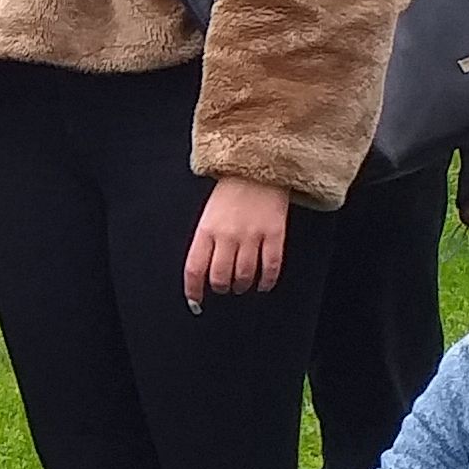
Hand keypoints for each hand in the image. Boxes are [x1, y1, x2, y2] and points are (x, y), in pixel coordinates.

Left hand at [185, 174, 292, 304]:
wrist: (259, 165)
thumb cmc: (231, 190)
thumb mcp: (208, 214)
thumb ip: (206, 241)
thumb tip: (203, 270)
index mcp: (206, 229)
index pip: (194, 269)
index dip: (193, 291)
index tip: (195, 303)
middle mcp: (227, 235)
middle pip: (220, 277)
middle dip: (221, 288)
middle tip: (223, 288)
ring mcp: (252, 235)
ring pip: (244, 276)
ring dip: (241, 286)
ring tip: (241, 285)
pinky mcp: (275, 234)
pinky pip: (271, 267)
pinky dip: (266, 281)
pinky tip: (263, 284)